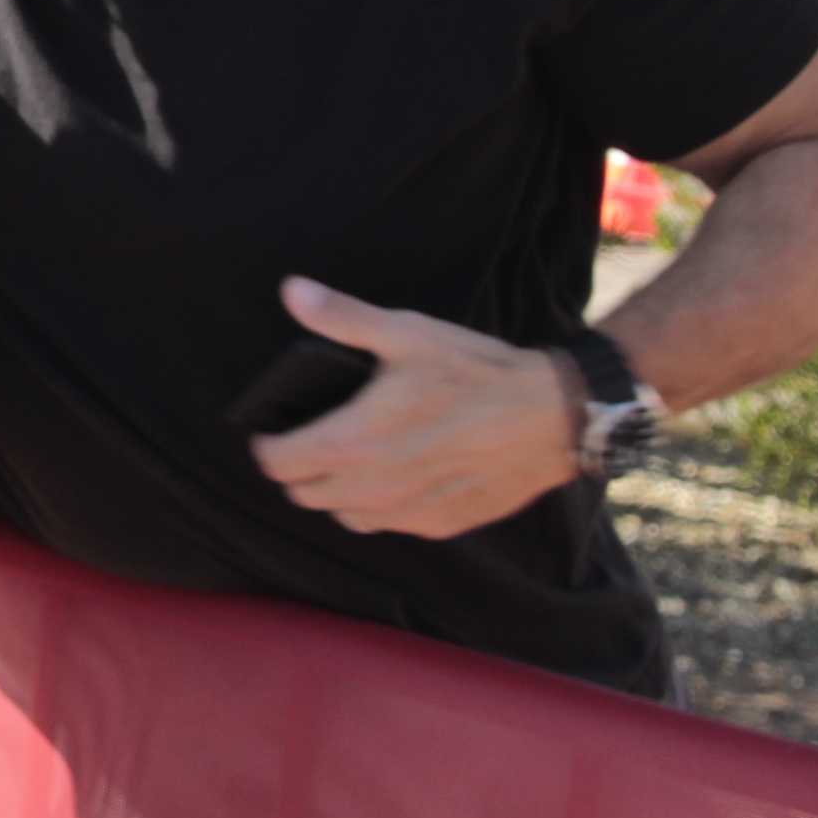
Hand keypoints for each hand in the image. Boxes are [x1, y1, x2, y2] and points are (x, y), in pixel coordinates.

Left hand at [251, 277, 579, 537]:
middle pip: (303, 495)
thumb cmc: (475, 374)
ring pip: (342, 516)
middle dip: (299, 468)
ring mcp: (403, 514)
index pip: (276, 464)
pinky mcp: (436, 525)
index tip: (275, 429)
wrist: (549, 418)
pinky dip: (380, 505)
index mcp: (351, 443)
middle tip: (315, 438)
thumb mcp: (405, 334)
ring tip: (354, 457)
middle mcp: (370, 490)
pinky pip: (387, 525)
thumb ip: (342, 318)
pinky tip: (398, 472)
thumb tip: (293, 292)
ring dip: (337, 492)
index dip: (268, 444)